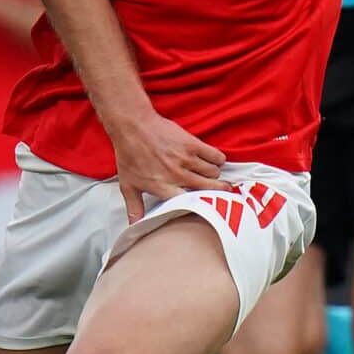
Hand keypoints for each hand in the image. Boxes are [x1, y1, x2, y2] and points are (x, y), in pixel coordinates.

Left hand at [106, 109, 227, 223]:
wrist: (132, 127)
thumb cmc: (129, 155)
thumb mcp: (128, 185)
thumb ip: (134, 207)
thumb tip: (135, 226)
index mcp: (163, 187)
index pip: (189, 204)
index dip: (201, 207)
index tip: (207, 208)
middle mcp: (177, 175)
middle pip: (208, 189)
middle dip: (219, 192)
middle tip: (224, 191)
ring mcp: (186, 159)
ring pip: (214, 173)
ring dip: (215, 175)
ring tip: (212, 174)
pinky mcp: (192, 144)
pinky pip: (216, 156)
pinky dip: (218, 159)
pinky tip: (214, 160)